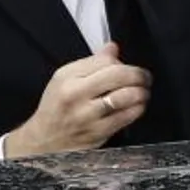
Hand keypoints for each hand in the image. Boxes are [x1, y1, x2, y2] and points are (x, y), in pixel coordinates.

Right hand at [3, 43, 150, 158]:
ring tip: (144, 90)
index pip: (104, 62)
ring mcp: (89, 117)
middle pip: (118, 77)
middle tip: (145, 77)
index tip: (124, 66)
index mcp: (68, 79)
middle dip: (138, 74)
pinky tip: (138, 105)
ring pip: (125, 98)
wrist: (44, 141)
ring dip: (141, 92)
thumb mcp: (63, 78)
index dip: (120, 62)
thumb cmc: (55, 106)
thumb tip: (113, 48)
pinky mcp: (98, 134)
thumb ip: (90, 62)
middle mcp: (77, 97)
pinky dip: (137, 109)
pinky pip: (125, 118)